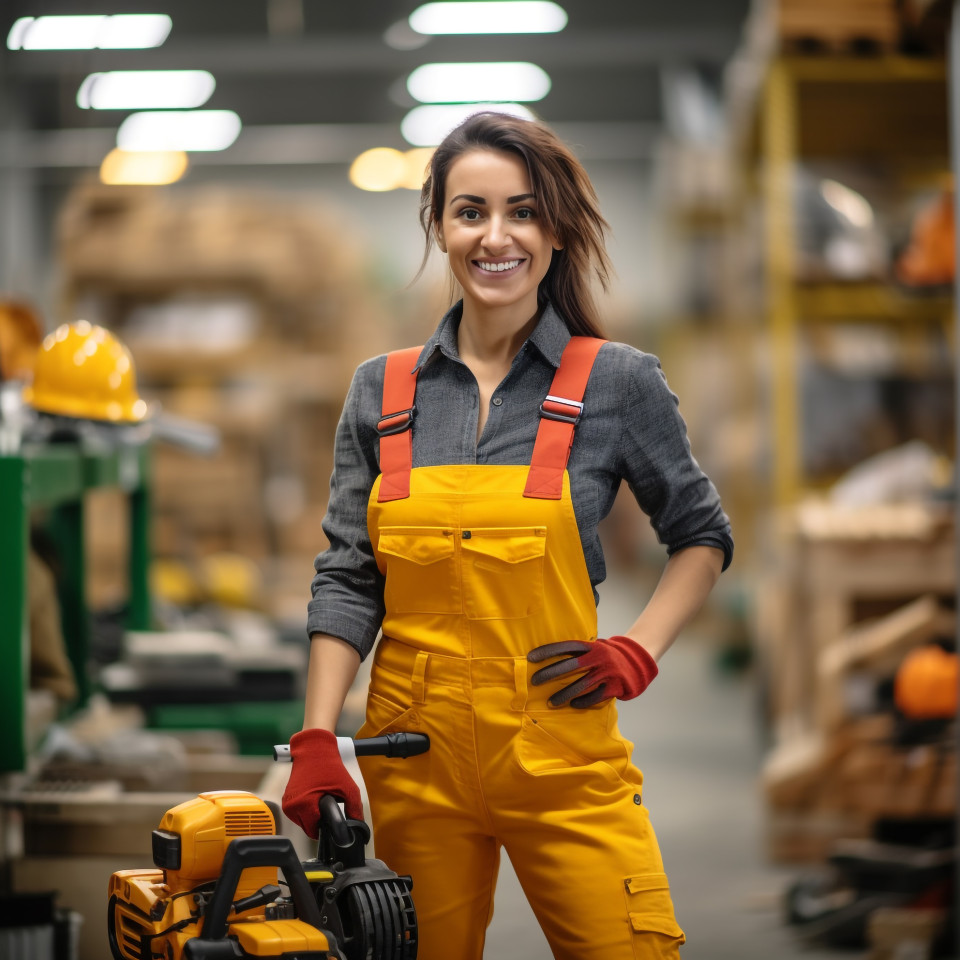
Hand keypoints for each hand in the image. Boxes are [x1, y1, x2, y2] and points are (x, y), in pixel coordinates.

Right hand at [281, 728, 362, 838]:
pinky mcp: (286, 799)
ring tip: (321, 799)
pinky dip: (306, 810)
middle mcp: (291, 806)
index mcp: (303, 805)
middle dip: (319, 821)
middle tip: (328, 806)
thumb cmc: (329, 766)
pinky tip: (314, 798)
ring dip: (312, 816)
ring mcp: (287, 803)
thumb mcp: (348, 788)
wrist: (314, 749)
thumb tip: (357, 827)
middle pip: (307, 828)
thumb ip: (354, 809)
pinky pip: (298, 813)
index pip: (313, 831)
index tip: (332, 819)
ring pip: (302, 822)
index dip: (325, 828)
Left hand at [527, 635, 657, 707]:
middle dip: (550, 673)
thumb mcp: (594, 647)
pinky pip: (595, 696)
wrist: (636, 662)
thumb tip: (549, 656)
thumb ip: (578, 652)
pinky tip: (573, 705)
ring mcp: (606, 672)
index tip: (531, 657)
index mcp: (591, 646)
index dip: (548, 651)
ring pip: (581, 685)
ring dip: (564, 694)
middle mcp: (598, 657)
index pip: (565, 646)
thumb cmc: (607, 656)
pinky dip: (583, 702)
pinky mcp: (614, 686)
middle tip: (534, 681)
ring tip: (550, 702)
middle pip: (570, 665)